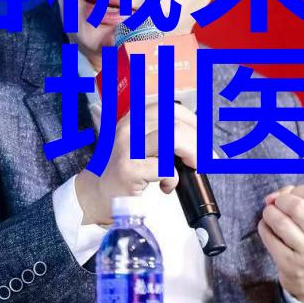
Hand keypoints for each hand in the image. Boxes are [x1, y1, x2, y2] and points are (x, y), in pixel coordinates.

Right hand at [74, 102, 198, 224]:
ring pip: (173, 139)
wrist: (97, 193)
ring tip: (193, 167)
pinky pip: (165, 168)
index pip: (171, 109)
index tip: (203, 138)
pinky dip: (173, 180)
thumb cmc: (124, 170)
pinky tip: (166, 186)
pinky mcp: (129, 169)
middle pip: (176, 124)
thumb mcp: (140, 143)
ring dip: (192, 155)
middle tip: (206, 159)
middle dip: (199, 142)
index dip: (193, 122)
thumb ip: (163, 135)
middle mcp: (129, 127)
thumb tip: (198, 139)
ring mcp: (127, 147)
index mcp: (134, 117)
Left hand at [258, 183, 303, 302]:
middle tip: (277, 204)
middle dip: (281, 200)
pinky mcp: (290, 265)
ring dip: (269, 213)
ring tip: (270, 214)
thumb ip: (301, 198)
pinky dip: (264, 227)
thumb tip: (272, 197)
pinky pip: (269, 237)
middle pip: (297, 206)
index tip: (292, 196)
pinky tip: (268, 228)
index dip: (297, 190)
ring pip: (281, 222)